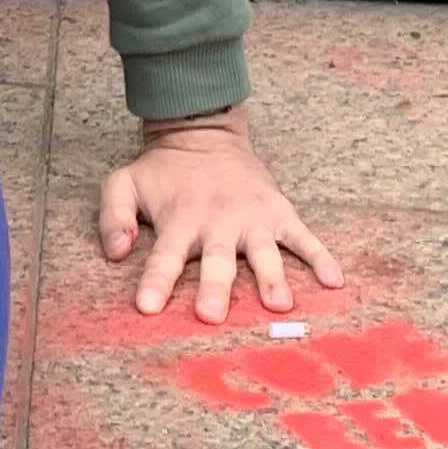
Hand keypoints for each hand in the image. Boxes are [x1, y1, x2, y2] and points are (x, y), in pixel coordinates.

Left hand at [99, 108, 342, 325]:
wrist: (203, 133)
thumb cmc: (162, 171)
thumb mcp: (123, 183)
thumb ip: (113, 217)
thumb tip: (115, 252)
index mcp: (179, 220)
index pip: (164, 256)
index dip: (155, 281)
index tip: (147, 307)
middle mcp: (217, 222)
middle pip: (216, 261)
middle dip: (214, 288)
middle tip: (212, 315)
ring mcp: (252, 218)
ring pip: (263, 252)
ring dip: (270, 278)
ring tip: (278, 304)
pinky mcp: (278, 212)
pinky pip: (303, 237)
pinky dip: (320, 257)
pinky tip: (334, 280)